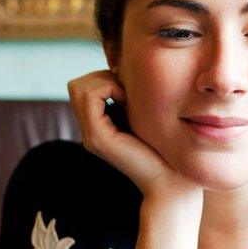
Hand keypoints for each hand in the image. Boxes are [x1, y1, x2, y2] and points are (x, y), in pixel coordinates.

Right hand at [67, 70, 200, 202]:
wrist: (171, 180)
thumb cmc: (165, 147)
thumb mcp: (144, 115)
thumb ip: (128, 99)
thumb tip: (121, 69)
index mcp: (98, 126)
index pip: (81, 86)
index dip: (104, 78)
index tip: (129, 91)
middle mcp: (89, 131)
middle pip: (76, 85)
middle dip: (101, 77)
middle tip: (126, 92)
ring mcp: (90, 135)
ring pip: (78, 87)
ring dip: (105, 81)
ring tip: (126, 97)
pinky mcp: (97, 138)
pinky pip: (90, 97)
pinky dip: (108, 88)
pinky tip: (127, 101)